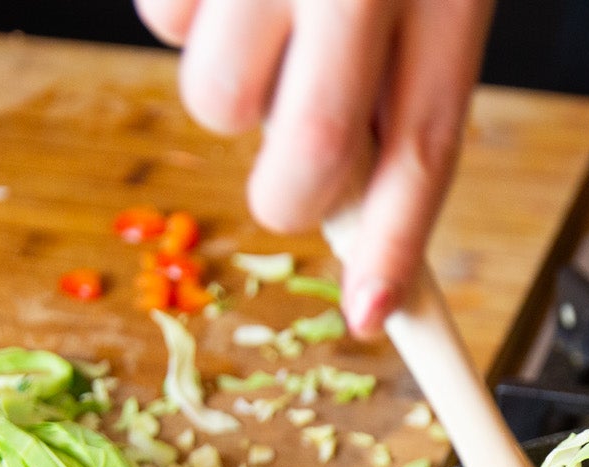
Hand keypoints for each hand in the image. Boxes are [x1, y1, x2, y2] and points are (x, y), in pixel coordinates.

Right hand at [135, 0, 494, 335]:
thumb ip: (402, 73)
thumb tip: (356, 205)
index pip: (424, 151)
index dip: (394, 249)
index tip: (373, 315)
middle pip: (314, 154)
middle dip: (292, 195)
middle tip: (296, 166)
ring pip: (217, 100)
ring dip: (233, 93)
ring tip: (266, 23)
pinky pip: (164, 19)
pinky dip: (187, 16)